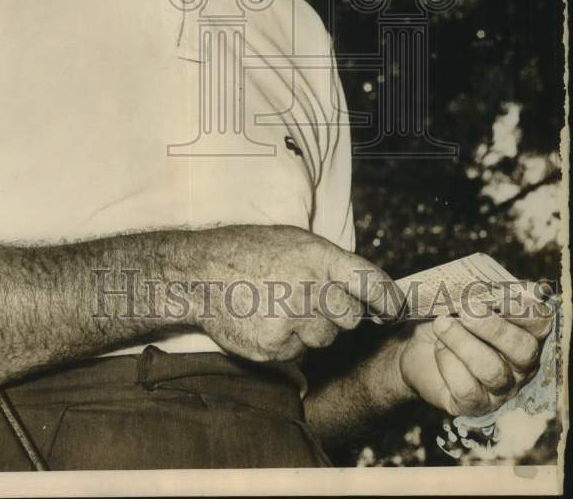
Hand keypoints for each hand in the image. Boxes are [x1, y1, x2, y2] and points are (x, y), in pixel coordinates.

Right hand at [190, 225, 404, 362]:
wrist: (199, 274)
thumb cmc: (247, 252)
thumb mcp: (292, 241)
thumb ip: (328, 262)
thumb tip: (364, 289)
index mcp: (316, 256)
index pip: (368, 281)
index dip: (387, 298)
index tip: (395, 309)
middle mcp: (308, 288)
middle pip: (350, 318)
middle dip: (338, 314)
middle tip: (312, 301)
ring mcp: (291, 320)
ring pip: (325, 338)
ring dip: (311, 329)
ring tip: (281, 307)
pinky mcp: (275, 347)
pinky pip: (298, 352)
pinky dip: (287, 342)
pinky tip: (266, 321)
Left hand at [396, 283, 553, 416]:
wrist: (417, 348)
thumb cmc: (448, 320)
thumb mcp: (462, 301)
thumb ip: (479, 293)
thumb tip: (487, 287)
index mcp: (523, 334)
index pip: (539, 324)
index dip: (525, 311)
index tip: (501, 297)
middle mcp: (519, 366)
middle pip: (523, 351)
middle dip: (495, 328)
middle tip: (467, 311)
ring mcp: (500, 389)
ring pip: (492, 370)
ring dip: (462, 342)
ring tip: (441, 324)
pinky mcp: (475, 405)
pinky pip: (466, 387)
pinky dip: (447, 361)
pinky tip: (438, 348)